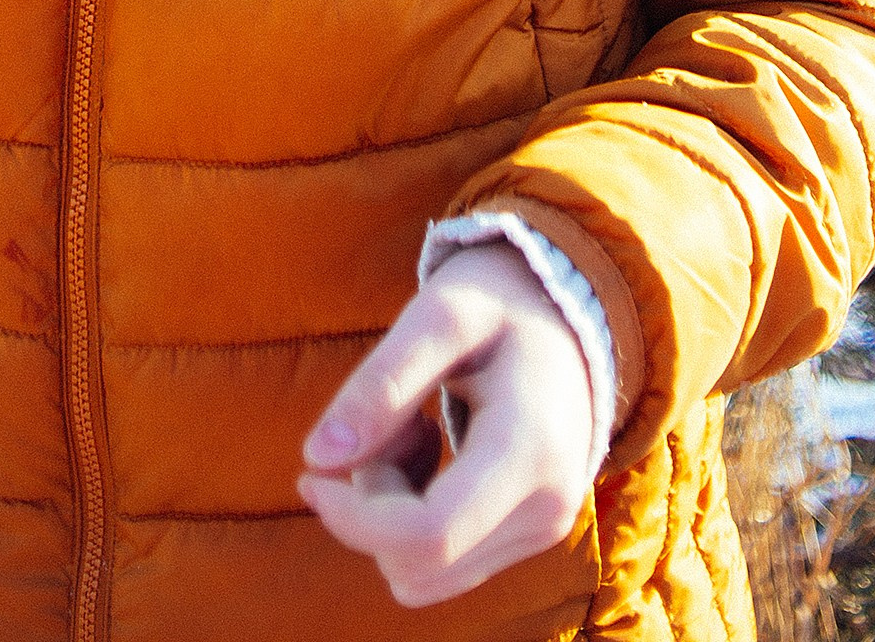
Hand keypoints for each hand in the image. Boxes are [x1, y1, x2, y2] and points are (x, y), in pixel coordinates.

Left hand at [298, 245, 594, 608]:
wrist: (564, 312)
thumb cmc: (497, 300)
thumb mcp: (439, 317)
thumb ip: (380, 383)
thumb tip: (315, 458)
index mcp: (528, 449)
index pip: (428, 534)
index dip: (353, 518)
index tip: (310, 472)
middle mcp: (547, 507)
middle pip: (419, 562)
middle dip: (374, 501)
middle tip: (392, 420)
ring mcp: (545, 529)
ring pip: (425, 573)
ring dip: (391, 511)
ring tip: (415, 426)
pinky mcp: (531, 535)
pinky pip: (444, 564)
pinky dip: (414, 518)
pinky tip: (434, 450)